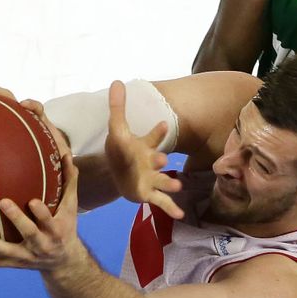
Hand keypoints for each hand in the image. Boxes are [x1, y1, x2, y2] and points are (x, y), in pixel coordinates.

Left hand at [0, 153, 84, 271]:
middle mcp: (41, 245)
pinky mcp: (13, 264)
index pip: (49, 221)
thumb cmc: (65, 227)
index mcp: (55, 230)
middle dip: (17, 220)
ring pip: (7, 252)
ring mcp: (25, 256)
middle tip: (3, 202)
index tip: (32, 200)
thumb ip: (69, 182)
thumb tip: (66, 155)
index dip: (41, 213)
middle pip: (29, 234)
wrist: (63, 261)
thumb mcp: (71, 208)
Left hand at [105, 80, 183, 219]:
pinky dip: (170, 208)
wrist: (118, 172)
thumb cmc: (122, 150)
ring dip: (169, 182)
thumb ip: (118, 107)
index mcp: (145, 146)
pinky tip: (180, 216)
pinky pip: (161, 201)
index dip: (156, 131)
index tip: (164, 124)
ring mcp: (152, 179)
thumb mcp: (117, 130)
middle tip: (163, 159)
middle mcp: (151, 162)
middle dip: (159, 159)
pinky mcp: (148, 194)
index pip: (152, 137)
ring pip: (163, 180)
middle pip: (157, 160)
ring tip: (177, 186)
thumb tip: (116, 81)